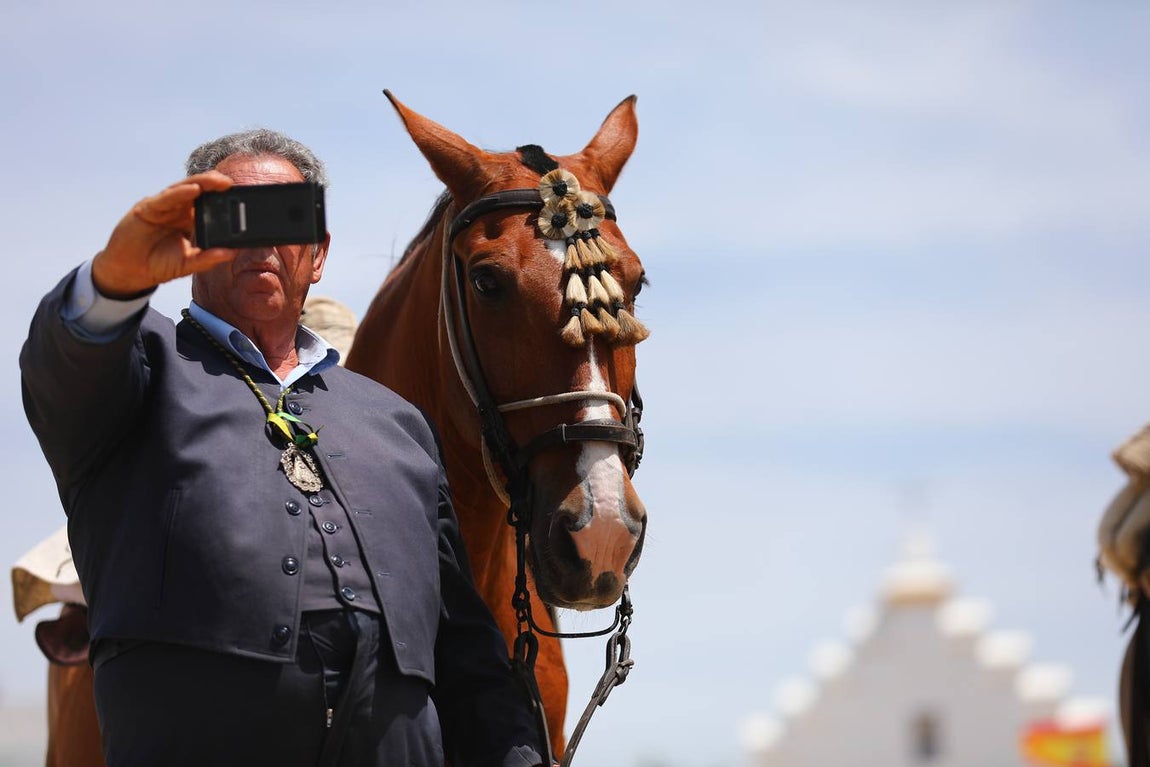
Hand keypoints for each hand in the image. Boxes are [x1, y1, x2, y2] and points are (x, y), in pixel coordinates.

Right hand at [92, 171, 235, 298]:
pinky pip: (166, 198)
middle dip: (214, 184)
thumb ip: (208, 258)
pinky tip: (193, 189)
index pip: (209, 204)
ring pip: (183, 189)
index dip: (223, 199)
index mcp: (190, 219)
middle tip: (231, 182)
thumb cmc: (159, 264)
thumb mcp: (188, 264)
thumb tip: (231, 253)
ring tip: (218, 180)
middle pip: (199, 192)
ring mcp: (163, 207)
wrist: (130, 271)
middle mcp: (177, 209)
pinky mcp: (147, 208)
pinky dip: (179, 193)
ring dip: (201, 183)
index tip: (241, 197)